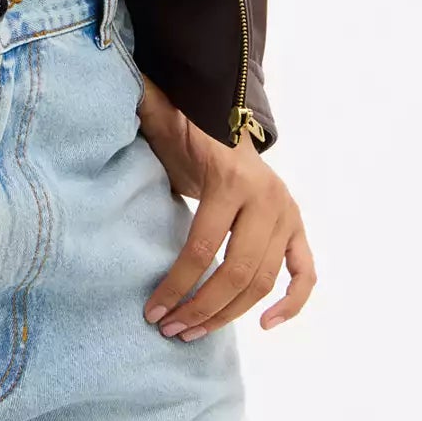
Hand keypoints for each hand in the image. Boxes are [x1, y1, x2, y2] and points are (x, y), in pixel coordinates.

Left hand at [125, 72, 314, 337]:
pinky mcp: (297, 227)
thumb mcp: (163, 120)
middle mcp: (267, 198)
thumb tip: (117, 87)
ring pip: (264, 280)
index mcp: (231, 176)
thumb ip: (145, 108)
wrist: (228, 121)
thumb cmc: (187, 130)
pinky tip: (265, 325)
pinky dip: (292, 303)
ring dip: (229, 314)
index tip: (152, 309)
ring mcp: (287, 214)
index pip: (204, 245)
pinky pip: (305, 273)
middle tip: (169, 330)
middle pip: (238, 271)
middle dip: (201, 307)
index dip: (177, 283)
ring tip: (192, 332)